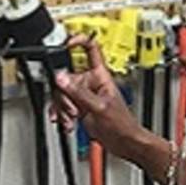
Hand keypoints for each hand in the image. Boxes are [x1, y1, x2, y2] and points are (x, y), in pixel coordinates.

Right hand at [51, 37, 150, 161]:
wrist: (124, 143)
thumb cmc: (122, 125)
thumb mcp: (99, 107)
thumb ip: (79, 92)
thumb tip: (61, 78)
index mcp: (100, 75)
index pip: (90, 48)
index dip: (78, 41)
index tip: (65, 43)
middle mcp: (91, 82)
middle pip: (67, 75)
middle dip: (64, 93)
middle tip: (72, 107)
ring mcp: (84, 95)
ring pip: (62, 92)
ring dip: (62, 107)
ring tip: (71, 118)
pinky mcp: (79, 107)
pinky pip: (63, 105)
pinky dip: (61, 114)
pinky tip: (67, 122)